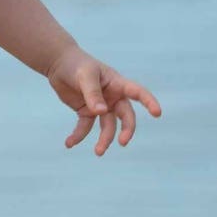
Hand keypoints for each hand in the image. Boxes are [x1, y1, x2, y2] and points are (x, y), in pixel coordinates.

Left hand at [46, 44, 161, 154]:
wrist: (59, 63)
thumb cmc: (76, 65)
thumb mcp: (85, 76)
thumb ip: (93, 93)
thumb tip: (101, 111)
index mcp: (117, 83)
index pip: (137, 92)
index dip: (148, 101)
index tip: (157, 113)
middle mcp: (112, 97)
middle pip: (125, 116)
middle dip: (126, 130)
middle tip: (122, 142)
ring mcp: (100, 106)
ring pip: (108, 126)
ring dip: (104, 139)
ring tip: (98, 152)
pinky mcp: (86, 112)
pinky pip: (85, 127)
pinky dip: (78, 136)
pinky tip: (69, 143)